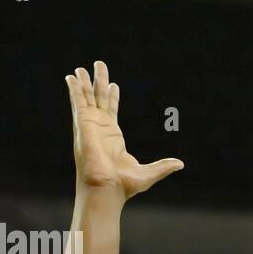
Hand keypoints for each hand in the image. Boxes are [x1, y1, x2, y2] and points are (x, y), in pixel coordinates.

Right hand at [66, 62, 183, 199]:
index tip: (113, 85)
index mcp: (112, 137)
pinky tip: (72, 77)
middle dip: (99, 83)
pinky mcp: (82, 123)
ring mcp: (90, 125)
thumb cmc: (123, 185)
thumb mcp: (149, 173)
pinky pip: (77, 101)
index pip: (112, 112)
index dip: (113, 98)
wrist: (106, 188)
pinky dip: (74, 89)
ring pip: (87, 97)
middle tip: (99, 65)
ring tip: (82, 68)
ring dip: (84, 82)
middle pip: (99, 99)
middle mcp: (99, 128)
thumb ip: (163, 166)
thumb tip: (180, 164)